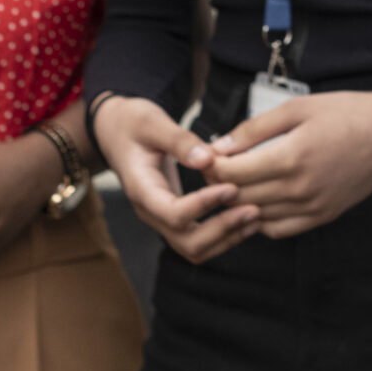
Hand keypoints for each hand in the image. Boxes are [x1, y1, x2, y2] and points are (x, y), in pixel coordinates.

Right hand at [92, 93, 256, 262]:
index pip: (174, 213)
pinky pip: (198, 239)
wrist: (115, 132)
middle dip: (222, 230)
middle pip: (186, 242)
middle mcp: (151, 211)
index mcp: (141, 189)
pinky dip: (224, 235)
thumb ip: (178, 141)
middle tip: (253, 209)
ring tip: (256, 217)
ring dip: (227, 238)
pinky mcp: (174, 217)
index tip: (232, 187)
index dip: (204, 205)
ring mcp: (162, 218)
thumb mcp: (151, 122)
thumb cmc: (132, 124)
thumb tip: (208, 159)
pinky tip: (245, 219)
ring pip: (194, 248)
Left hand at [203, 88, 371, 238]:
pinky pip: (279, 229)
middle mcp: (300, 188)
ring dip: (238, 202)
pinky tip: (259, 200)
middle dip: (218, 184)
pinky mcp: (323, 216)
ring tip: (234, 182)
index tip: (206, 155)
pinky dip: (261, 218)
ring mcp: (312, 207)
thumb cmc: (345, 113)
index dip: (211, 166)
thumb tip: (218, 146)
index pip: (232, 174)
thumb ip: (254, 129)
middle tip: (213, 168)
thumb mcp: (297, 109)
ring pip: (256, 216)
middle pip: (240, 197)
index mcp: (291, 157)